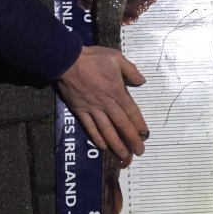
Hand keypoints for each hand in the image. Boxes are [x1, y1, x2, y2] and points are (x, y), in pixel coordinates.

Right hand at [56, 45, 147, 160]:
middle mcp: (106, 103)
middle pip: (121, 124)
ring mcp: (92, 108)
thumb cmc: (93, 58)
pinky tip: (102, 146)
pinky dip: (96, 138)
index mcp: (117, 91)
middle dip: (131, 139)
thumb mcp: (116, 58)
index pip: (131, 111)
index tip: (145, 135)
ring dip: (116, 144)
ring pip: (106, 129)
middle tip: (139, 152)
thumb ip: (130, 70)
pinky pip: (90, 127)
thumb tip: (141, 81)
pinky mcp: (80, 110)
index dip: (138, 124)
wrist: (67, 60)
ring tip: (123, 156)